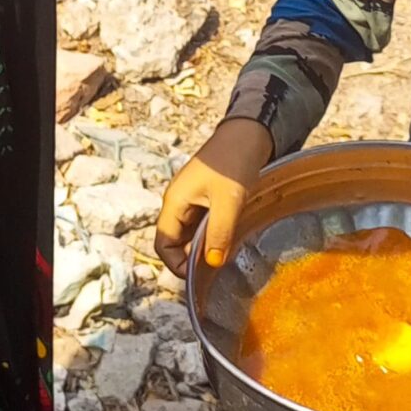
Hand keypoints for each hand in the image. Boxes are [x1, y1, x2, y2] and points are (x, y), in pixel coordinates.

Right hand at [154, 118, 271, 278]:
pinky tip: (228, 240)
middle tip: (216, 270)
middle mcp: (179, 203)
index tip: (199, 277)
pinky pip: (202, 225)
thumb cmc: (234, 161)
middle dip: (190, 259)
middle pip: (175, 242)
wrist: (248, 133)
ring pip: (190, 234)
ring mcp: (192, 200)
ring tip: (224, 257)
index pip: (163, 243)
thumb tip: (212, 263)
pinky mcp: (206, 198)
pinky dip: (211, 236)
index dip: (175, 264)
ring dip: (203, 248)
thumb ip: (219, 232)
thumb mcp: (228, 200)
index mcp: (175, 202)